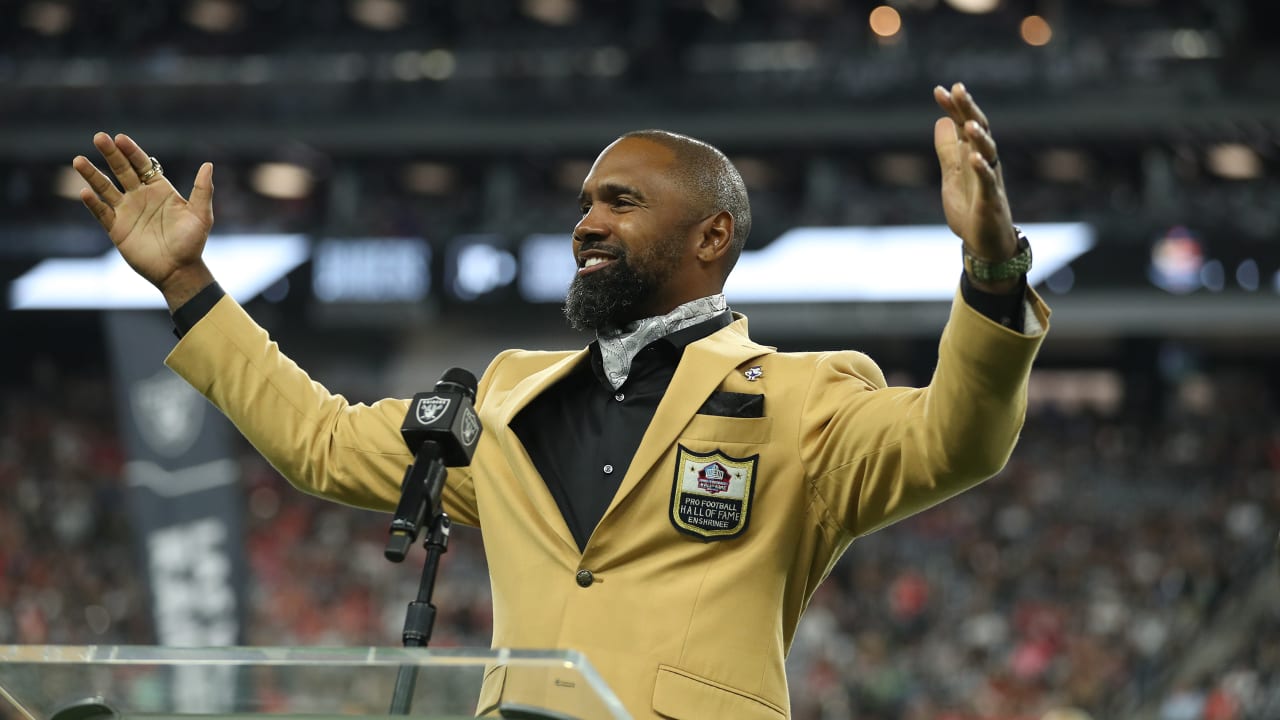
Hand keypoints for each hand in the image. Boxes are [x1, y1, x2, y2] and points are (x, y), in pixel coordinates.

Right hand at [74, 133, 215, 310]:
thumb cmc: (192, 242)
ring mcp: (126, 211)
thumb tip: (208, 164)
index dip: (131, 151)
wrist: (179, 270)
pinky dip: (92, 202)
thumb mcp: (200, 215)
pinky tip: (85, 192)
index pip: (142, 165)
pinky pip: (101, 212)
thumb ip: (202, 190)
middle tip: (99, 137)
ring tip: (78, 160)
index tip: (120, 138)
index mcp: (159, 189)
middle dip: (110, 154)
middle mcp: (140, 196)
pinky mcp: (116, 228)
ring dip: (92, 174)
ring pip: (105, 188)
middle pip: (121, 170)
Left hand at [933, 83, 1018, 291]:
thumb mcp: (952, 176)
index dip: (954, 108)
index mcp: (973, 155)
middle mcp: (985, 162)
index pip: (964, 125)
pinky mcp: (991, 200)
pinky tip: (974, 158)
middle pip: (979, 130)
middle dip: (968, 110)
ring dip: (978, 138)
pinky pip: (988, 181)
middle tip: (958, 89)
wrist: (985, 243)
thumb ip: (948, 151)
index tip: (940, 90)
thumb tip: (941, 121)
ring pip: (988, 152)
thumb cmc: (971, 208)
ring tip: (969, 124)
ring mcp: (990, 180)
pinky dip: (981, 169)